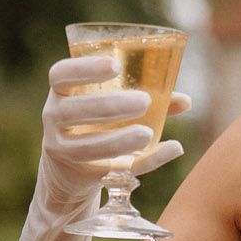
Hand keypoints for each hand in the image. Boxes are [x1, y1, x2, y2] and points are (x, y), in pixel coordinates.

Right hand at [41, 55, 188, 202]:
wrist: (71, 168)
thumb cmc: (96, 123)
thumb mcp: (110, 104)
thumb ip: (145, 98)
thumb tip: (186, 101)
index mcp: (61, 91)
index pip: (60, 74)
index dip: (85, 69)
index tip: (116, 66)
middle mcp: (54, 117)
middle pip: (72, 110)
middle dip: (108, 105)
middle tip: (144, 101)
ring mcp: (62, 148)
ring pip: (85, 146)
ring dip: (118, 140)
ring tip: (148, 133)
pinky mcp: (80, 174)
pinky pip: (110, 170)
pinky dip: (144, 161)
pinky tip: (169, 149)